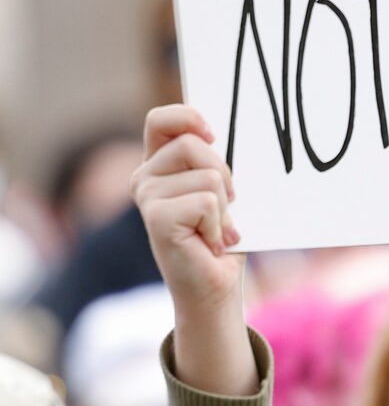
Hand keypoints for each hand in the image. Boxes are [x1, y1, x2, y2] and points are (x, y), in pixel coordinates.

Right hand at [131, 105, 255, 395]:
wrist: (214, 288)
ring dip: (224, 206)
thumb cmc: (220, 237)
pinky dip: (220, 225)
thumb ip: (212, 162)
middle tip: (226, 206)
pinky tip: (211, 243)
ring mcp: (147, 198)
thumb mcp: (219, 191)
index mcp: (157, 165)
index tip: (212, 134)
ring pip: (208, 176)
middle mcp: (144, 178)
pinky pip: (207, 202)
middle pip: (192, 144)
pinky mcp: (157, 218)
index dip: (187, 117)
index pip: (161, 120)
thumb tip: (221, 135)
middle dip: (223, 174)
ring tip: (215, 229)